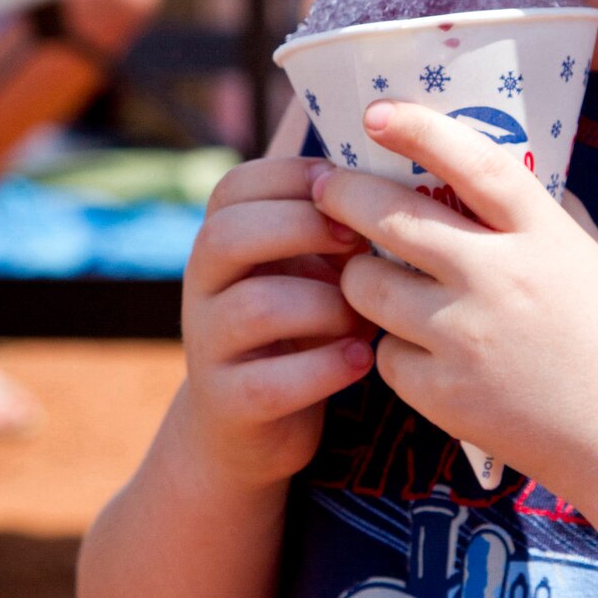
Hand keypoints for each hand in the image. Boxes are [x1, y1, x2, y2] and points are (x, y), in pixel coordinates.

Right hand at [179, 155, 374, 492]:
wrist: (252, 425)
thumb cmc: (301, 325)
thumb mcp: (308, 266)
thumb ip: (332, 224)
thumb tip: (397, 172)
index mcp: (221, 240)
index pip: (236, 186)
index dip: (294, 178)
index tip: (348, 188)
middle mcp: (201, 287)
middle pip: (229, 235)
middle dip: (304, 229)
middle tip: (361, 244)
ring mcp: (207, 345)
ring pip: (256, 307)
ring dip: (326, 306)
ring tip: (367, 318)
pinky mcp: (226, 402)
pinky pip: (269, 381)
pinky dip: (324, 369)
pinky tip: (360, 360)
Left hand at [315, 102, 597, 505]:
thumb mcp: (594, 260)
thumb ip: (544, 214)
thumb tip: (490, 174)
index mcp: (544, 236)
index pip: (471, 161)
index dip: (418, 128)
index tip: (377, 111)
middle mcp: (498, 279)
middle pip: (391, 218)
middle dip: (345, 195)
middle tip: (328, 187)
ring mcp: (465, 339)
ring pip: (366, 286)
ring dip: (359, 274)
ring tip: (369, 272)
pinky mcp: (444, 395)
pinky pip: (385, 353)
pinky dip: (393, 345)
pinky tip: (416, 346)